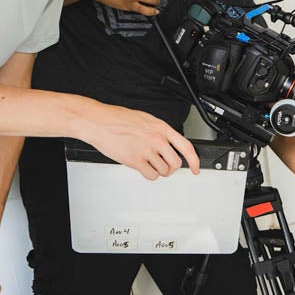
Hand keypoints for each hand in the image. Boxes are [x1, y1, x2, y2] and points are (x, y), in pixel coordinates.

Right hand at [80, 102, 199, 178]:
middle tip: (164, 165)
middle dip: (171, 167)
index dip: (195, 160)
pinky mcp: (135, 160)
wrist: (98, 122)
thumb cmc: (117, 119)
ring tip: (148, 162)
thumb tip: (169, 143)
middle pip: (176, 163)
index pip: (186, 146)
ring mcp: (147, 150)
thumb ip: (159, 132)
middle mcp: (156, 139)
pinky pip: (151, 175)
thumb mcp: (145, 119)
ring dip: (158, 171)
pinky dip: (149, 174)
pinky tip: (143, 167)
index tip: (196, 168)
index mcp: (161, 128)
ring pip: (164, 171)